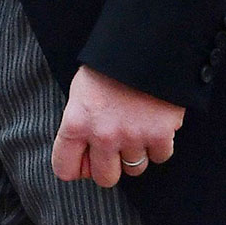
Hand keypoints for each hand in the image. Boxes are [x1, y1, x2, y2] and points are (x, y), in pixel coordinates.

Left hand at [51, 65, 183, 187]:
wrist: (143, 46)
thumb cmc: (108, 67)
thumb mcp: (81, 92)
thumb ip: (80, 126)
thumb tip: (84, 158)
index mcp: (76, 123)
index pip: (65, 168)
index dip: (75, 168)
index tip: (84, 162)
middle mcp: (102, 136)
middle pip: (105, 178)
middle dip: (110, 167)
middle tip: (115, 148)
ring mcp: (132, 137)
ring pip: (135, 169)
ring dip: (136, 153)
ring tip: (136, 127)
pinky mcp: (159, 136)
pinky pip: (159, 156)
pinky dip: (159, 144)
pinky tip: (154, 123)